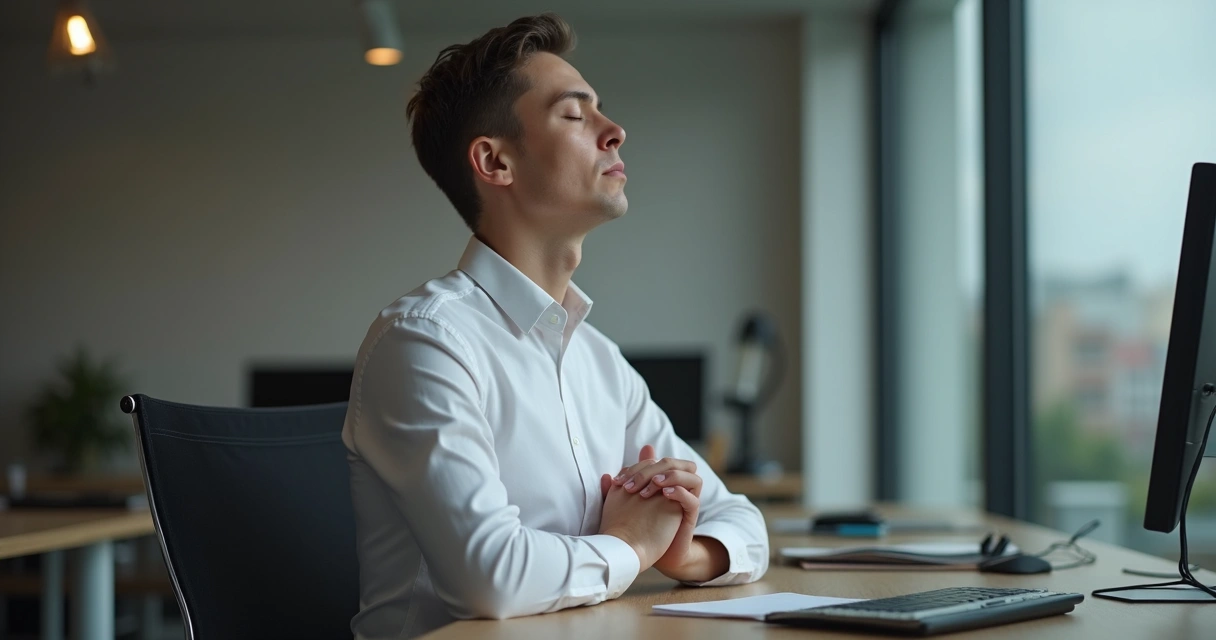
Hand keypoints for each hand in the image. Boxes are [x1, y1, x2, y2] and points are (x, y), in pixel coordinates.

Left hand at [611, 446, 708, 579]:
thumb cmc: (635, 528)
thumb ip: (618, 494)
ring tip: (654, 483)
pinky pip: (693, 500)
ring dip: (672, 475)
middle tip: (632, 485)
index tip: (617, 481)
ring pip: (691, 475)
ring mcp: (685, 501)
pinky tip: (665, 494)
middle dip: (653, 469)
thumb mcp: (625, 508)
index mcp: (661, 482)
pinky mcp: (689, 517)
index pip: (655, 460)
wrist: (645, 556)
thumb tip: (606, 474)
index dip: (637, 466)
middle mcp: (676, 487)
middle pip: (674, 463)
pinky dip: (681, 493)